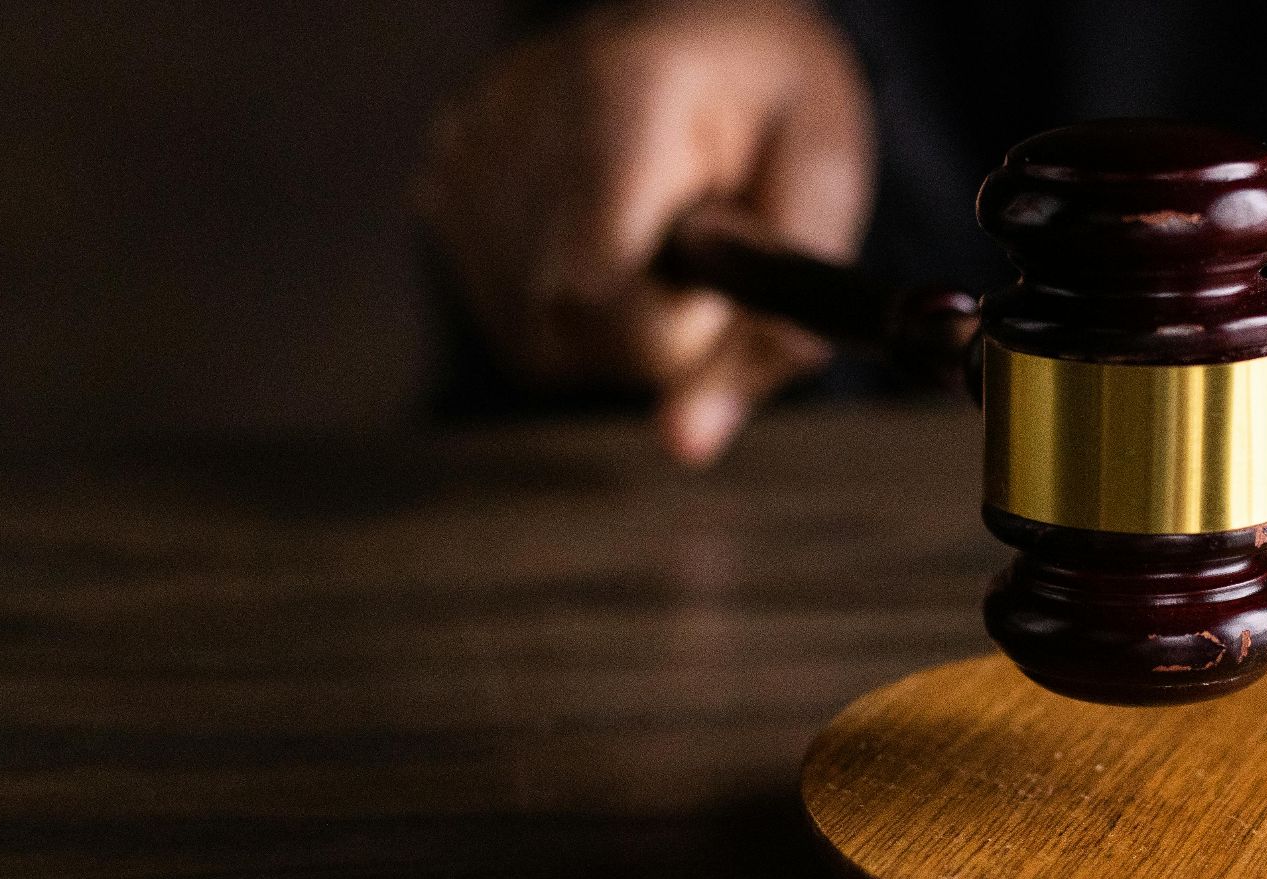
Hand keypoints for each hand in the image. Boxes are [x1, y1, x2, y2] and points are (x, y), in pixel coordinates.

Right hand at [416, 0, 874, 463]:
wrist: (709, 28)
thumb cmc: (777, 109)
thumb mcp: (823, 196)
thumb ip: (771, 329)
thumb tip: (684, 447)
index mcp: (624, 94)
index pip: (593, 283)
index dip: (668, 328)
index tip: (718, 283)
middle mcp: (519, 115)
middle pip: (565, 326)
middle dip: (656, 331)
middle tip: (706, 253)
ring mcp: (468, 149)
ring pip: (534, 340)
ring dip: (616, 328)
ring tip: (658, 237)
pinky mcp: (443, 183)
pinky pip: (511, 320)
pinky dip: (573, 312)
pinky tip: (610, 239)